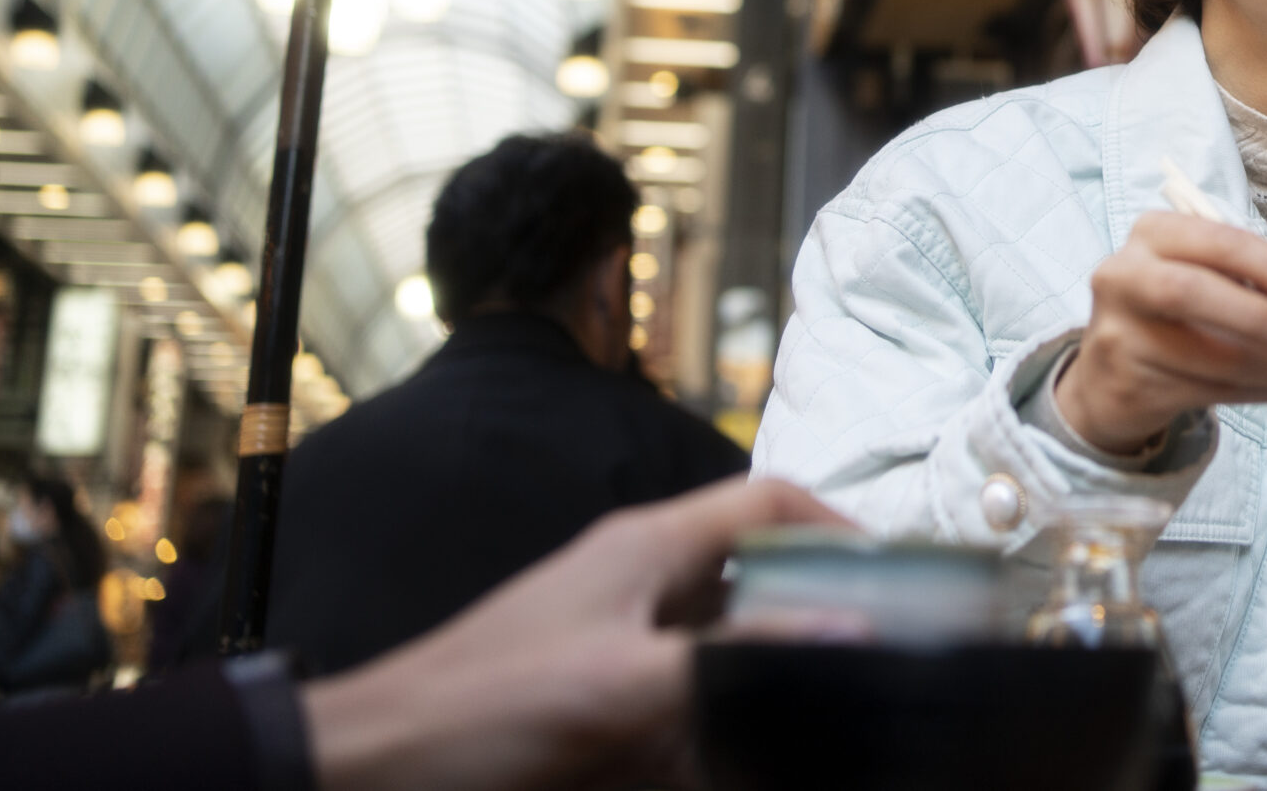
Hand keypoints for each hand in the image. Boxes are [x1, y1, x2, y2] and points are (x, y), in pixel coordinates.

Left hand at [304, 476, 848, 790]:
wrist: (366, 776)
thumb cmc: (483, 711)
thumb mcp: (624, 684)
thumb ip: (741, 660)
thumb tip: (857, 630)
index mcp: (646, 548)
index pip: (769, 502)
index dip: (840, 525)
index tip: (900, 577)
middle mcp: (638, 586)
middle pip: (757, 579)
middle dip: (814, 619)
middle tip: (874, 661)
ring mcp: (615, 647)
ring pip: (725, 652)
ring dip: (767, 685)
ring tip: (819, 725)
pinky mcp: (596, 706)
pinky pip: (685, 709)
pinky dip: (719, 733)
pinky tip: (742, 761)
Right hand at [1054, 210, 1266, 453]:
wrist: (1111, 375)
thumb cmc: (1176, 311)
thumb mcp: (1207, 275)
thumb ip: (1254, 279)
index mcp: (1153, 233)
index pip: (1218, 242)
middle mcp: (1124, 276)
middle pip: (1193, 293)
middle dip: (1261, 317)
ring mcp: (1119, 334)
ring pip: (1207, 355)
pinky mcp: (1129, 384)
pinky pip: (1207, 391)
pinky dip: (1259, 392)